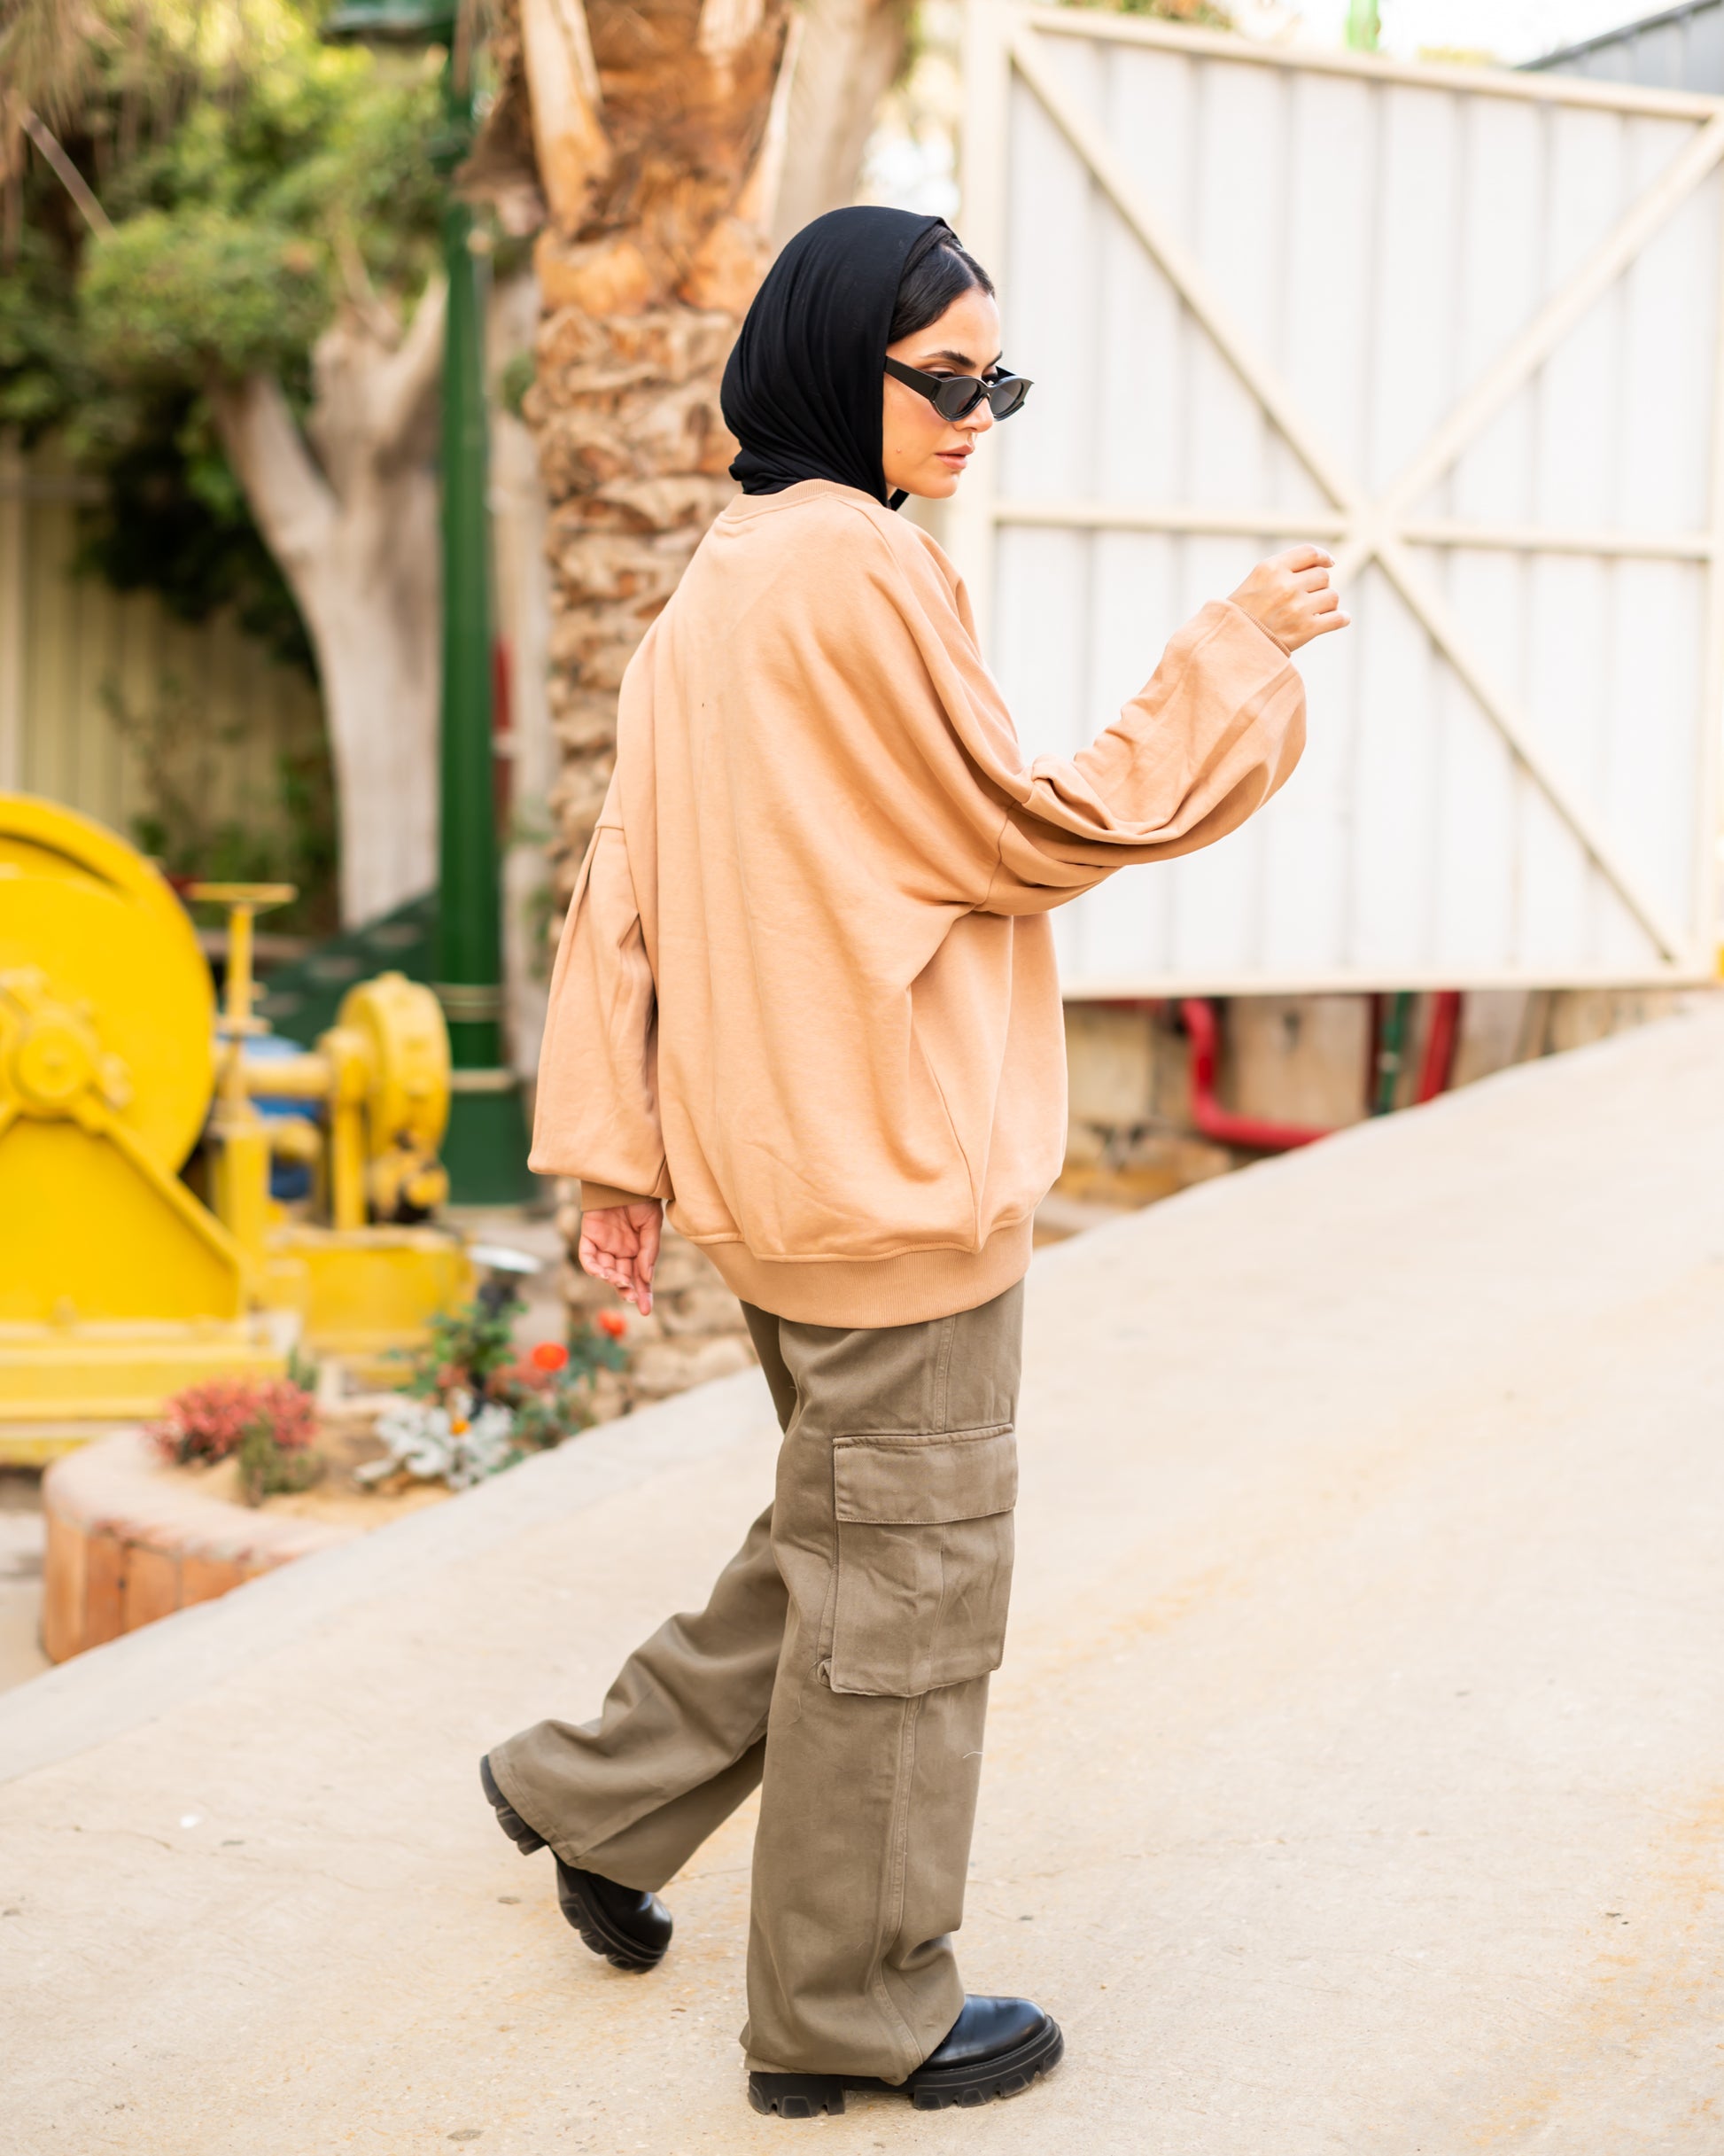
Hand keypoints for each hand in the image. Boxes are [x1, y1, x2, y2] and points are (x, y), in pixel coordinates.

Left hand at [578, 1201, 662, 1315]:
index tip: (646, 1311)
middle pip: (622, 1277)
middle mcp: (620, 1250)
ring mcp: (604, 1245)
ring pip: (605, 1271)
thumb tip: (646, 1279)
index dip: (643, 1294)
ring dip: (611, 1279)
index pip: (639, 1277)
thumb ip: (649, 1253)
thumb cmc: (642, 1200)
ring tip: (619, 1280)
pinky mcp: (589, 1236)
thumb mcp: (652, 1227)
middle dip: (626, 1289)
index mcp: (638, 1250)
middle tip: (630, 1296)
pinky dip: (593, 1267)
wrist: (624, 1179)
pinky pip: (587, 1257)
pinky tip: (602, 1273)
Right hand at [1230, 545, 1348, 652]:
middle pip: (1322, 576)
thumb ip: (1285, 568)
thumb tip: (1326, 562)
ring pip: (1332, 596)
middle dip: (1319, 586)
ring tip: (1315, 612)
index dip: (1323, 557)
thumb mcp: (1257, 580)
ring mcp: (1296, 607)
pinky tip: (1339, 619)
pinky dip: (1341, 619)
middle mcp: (1285, 585)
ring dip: (1328, 604)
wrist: (1230, 646)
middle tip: (1307, 598)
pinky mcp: (1305, 629)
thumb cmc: (1243, 614)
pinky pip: (1337, 618)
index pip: (1310, 553)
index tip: (1329, 562)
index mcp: (1270, 569)